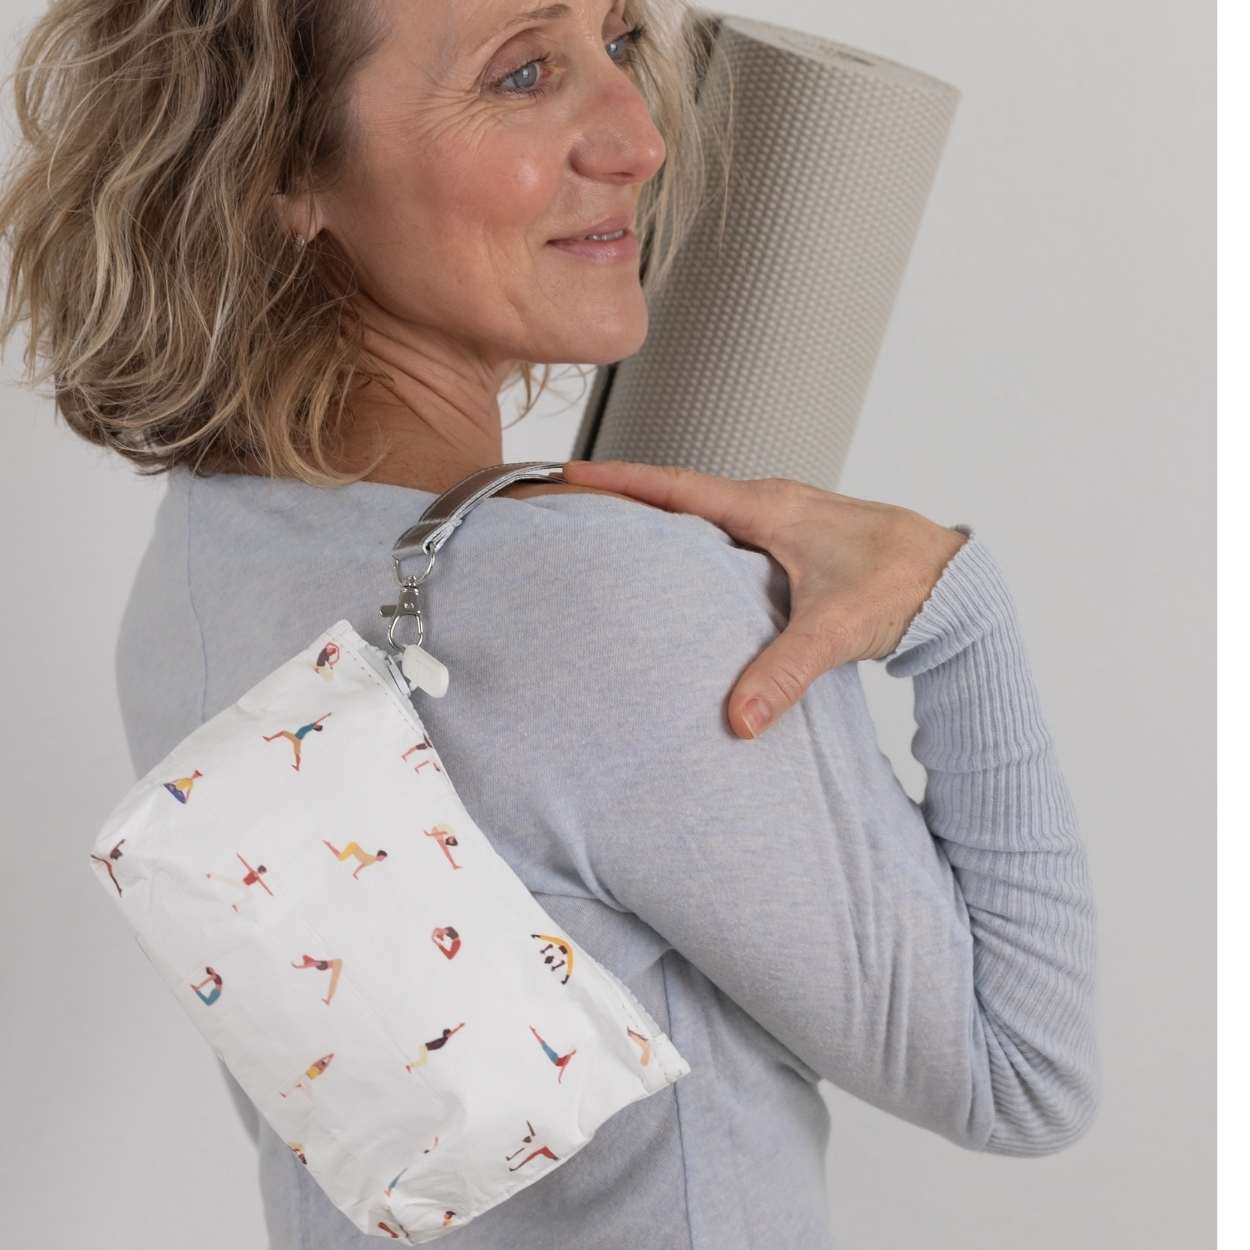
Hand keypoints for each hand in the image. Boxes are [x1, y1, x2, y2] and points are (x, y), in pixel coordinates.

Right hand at [560, 459, 969, 739]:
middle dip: (625, 493)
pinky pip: (729, 532)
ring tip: (613, 529)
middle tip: (572, 499)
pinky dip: (695, 540)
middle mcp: (771, 504)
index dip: (618, 481)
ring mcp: (784, 519)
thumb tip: (737, 721)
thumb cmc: (902, 585)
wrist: (958, 582)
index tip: (568, 473)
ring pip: (706, 513)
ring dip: (660, 516)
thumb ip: (784, 673)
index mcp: (768, 508)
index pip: (675, 488)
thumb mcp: (836, 628)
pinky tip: (684, 567)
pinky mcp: (796, 541)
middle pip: (679, 493)